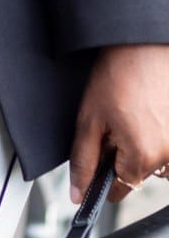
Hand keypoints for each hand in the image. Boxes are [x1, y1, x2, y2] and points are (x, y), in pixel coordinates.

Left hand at [69, 43, 168, 202]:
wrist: (142, 43)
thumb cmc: (118, 74)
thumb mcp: (90, 118)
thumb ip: (83, 159)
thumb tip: (78, 193)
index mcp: (143, 156)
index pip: (119, 188)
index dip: (102, 176)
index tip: (95, 162)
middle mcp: (167, 155)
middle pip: (136, 170)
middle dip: (120, 154)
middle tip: (111, 121)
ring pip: (151, 156)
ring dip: (138, 143)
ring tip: (129, 112)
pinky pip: (164, 142)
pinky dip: (152, 130)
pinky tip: (144, 108)